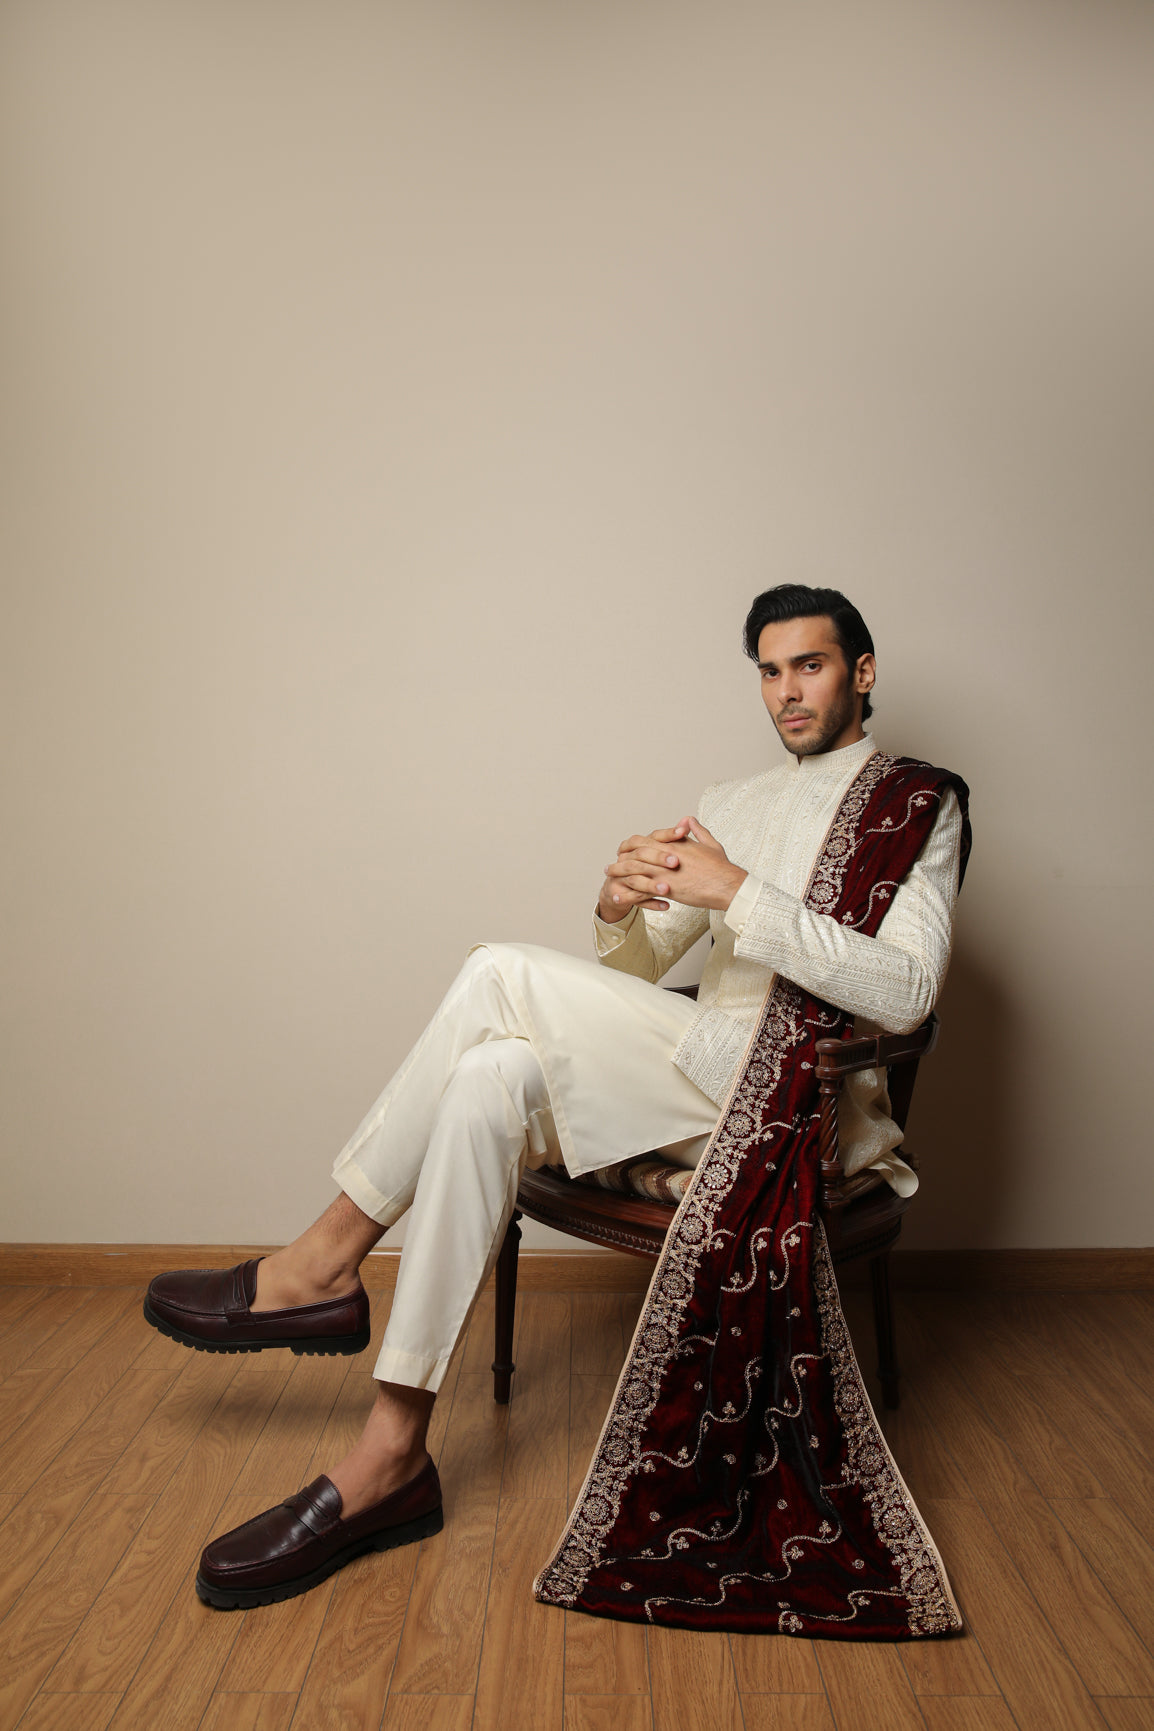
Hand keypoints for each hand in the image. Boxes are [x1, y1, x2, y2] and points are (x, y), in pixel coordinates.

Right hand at [597, 820, 693, 920]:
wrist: (618, 892)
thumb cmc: (644, 871)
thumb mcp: (658, 853)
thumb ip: (673, 839)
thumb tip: (688, 821)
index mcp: (638, 847)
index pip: (652, 836)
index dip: (667, 833)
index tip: (683, 832)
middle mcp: (627, 859)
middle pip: (641, 855)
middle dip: (658, 858)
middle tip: (676, 862)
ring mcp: (622, 878)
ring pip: (636, 880)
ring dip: (652, 884)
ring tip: (667, 888)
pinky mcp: (620, 895)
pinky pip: (635, 900)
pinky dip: (651, 903)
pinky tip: (666, 905)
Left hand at [599, 818, 746, 918]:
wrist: (728, 885)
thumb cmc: (721, 867)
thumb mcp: (710, 844)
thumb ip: (697, 831)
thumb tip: (689, 819)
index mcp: (674, 844)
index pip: (645, 840)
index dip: (631, 845)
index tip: (624, 849)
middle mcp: (665, 855)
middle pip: (634, 854)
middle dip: (620, 859)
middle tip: (610, 866)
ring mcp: (664, 872)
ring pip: (634, 871)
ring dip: (619, 875)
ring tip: (609, 880)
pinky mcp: (667, 889)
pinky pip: (642, 891)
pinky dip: (628, 894)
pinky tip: (619, 898)